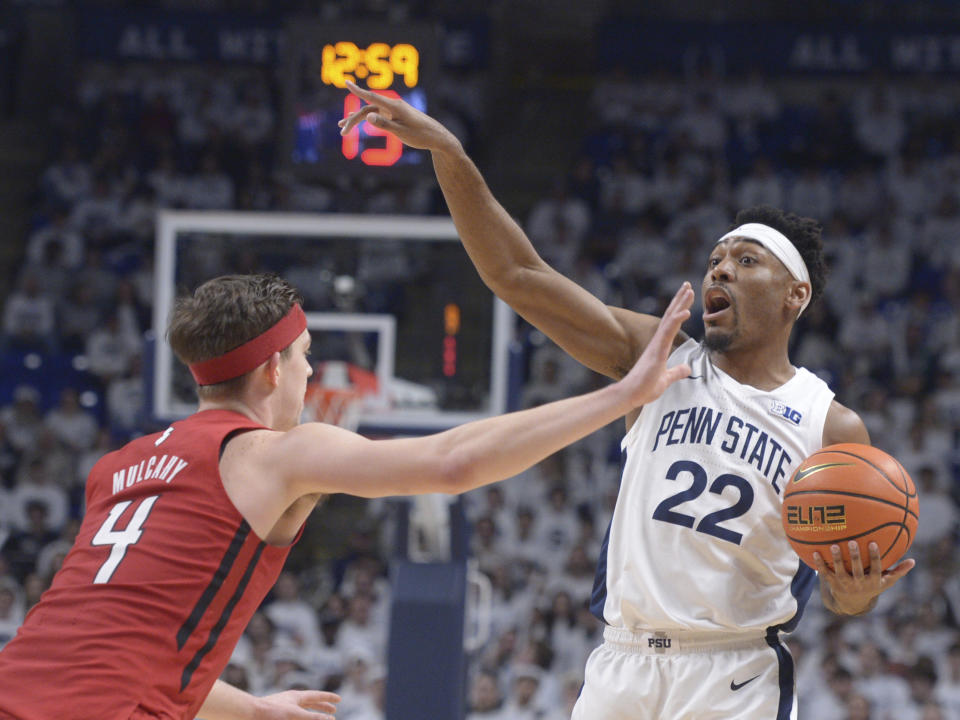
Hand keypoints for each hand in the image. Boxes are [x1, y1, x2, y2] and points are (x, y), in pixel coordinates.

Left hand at [253, 690, 340, 719]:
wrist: (249, 714)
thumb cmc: (271, 712)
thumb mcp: (296, 715)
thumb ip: (313, 718)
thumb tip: (330, 719)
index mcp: (297, 696)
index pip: (317, 696)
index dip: (329, 698)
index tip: (339, 700)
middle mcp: (291, 700)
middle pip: (311, 702)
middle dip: (322, 707)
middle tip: (333, 711)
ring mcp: (283, 707)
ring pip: (302, 710)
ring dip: (312, 715)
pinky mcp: (276, 715)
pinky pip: (294, 716)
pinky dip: (302, 718)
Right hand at [338, 80, 461, 153]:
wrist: (437, 137)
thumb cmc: (421, 136)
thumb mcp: (401, 132)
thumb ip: (384, 124)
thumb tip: (367, 116)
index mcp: (395, 107)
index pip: (372, 97)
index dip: (357, 91)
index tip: (346, 83)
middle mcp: (393, 105)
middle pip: (367, 109)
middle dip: (353, 120)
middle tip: (341, 131)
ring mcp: (394, 110)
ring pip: (371, 112)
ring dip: (357, 119)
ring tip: (342, 128)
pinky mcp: (397, 116)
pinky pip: (378, 114)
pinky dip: (367, 118)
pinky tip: (360, 120)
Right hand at [620, 282, 692, 405]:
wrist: (630, 395)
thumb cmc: (644, 388)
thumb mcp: (666, 379)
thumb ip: (677, 372)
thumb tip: (688, 368)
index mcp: (660, 347)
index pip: (671, 324)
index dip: (678, 310)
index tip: (686, 297)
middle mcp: (658, 342)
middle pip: (670, 316)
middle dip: (679, 300)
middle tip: (687, 285)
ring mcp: (657, 345)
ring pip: (670, 319)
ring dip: (680, 304)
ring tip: (688, 290)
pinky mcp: (656, 350)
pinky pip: (668, 332)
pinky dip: (677, 320)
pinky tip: (686, 311)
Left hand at [814, 540, 914, 614]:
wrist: (853, 604)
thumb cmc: (872, 587)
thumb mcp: (886, 582)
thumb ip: (898, 571)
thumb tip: (913, 561)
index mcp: (873, 581)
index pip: (875, 568)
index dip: (874, 557)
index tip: (873, 543)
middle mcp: (859, 584)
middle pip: (857, 570)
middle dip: (854, 557)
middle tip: (851, 542)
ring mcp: (845, 584)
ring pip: (840, 572)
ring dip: (836, 559)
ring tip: (833, 545)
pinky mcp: (832, 584)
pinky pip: (825, 573)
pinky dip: (820, 564)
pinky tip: (814, 552)